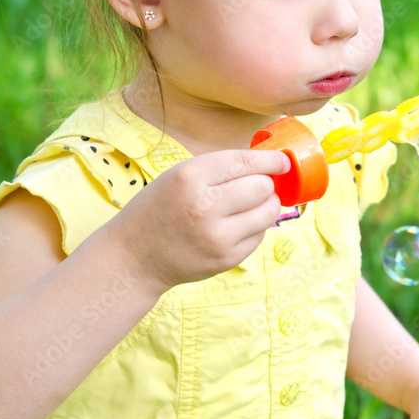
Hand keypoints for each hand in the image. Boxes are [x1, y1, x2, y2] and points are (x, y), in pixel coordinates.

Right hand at [103, 149, 289, 294]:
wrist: (135, 256)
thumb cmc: (160, 208)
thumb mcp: (179, 176)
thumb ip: (220, 168)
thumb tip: (268, 162)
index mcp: (190, 178)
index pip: (245, 162)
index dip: (271, 159)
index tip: (283, 160)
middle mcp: (204, 207)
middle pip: (262, 187)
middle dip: (267, 183)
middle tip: (258, 184)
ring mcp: (217, 237)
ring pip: (268, 212)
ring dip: (267, 204)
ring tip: (252, 204)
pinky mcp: (226, 259)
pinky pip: (260, 235)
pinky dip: (255, 227)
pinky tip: (236, 225)